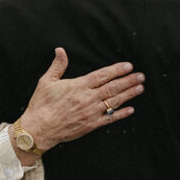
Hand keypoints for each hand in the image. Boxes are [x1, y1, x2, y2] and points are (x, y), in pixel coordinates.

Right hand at [13, 48, 144, 158]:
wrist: (39, 129)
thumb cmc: (41, 105)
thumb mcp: (46, 81)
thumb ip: (57, 65)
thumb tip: (60, 50)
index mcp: (78, 86)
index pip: (102, 75)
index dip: (117, 70)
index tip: (128, 66)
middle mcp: (88, 98)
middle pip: (113, 87)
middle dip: (128, 81)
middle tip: (141, 76)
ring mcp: (91, 112)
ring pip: (114, 101)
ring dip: (129, 94)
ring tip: (140, 88)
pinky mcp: (91, 125)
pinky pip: (110, 119)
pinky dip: (121, 114)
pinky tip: (131, 109)